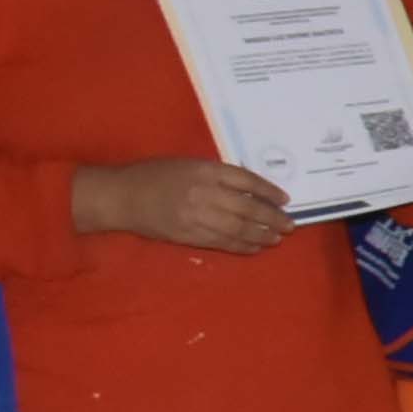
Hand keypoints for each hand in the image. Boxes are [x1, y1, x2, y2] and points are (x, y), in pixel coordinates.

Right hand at [74, 158, 292, 252]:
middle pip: (247, 209)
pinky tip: (255, 247)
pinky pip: (221, 243)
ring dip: (261, 236)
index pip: (247, 181)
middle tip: (290, 225)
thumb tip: (252, 189)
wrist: (122, 197)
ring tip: (276, 238)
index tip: (285, 200)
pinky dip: (241, 246)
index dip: (269, 192)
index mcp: (205, 171)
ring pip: (238, 230)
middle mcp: (204, 194)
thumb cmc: (155, 175)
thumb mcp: (189, 164)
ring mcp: (196, 217)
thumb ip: (218, 175)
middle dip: (272, 219)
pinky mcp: (188, 236)